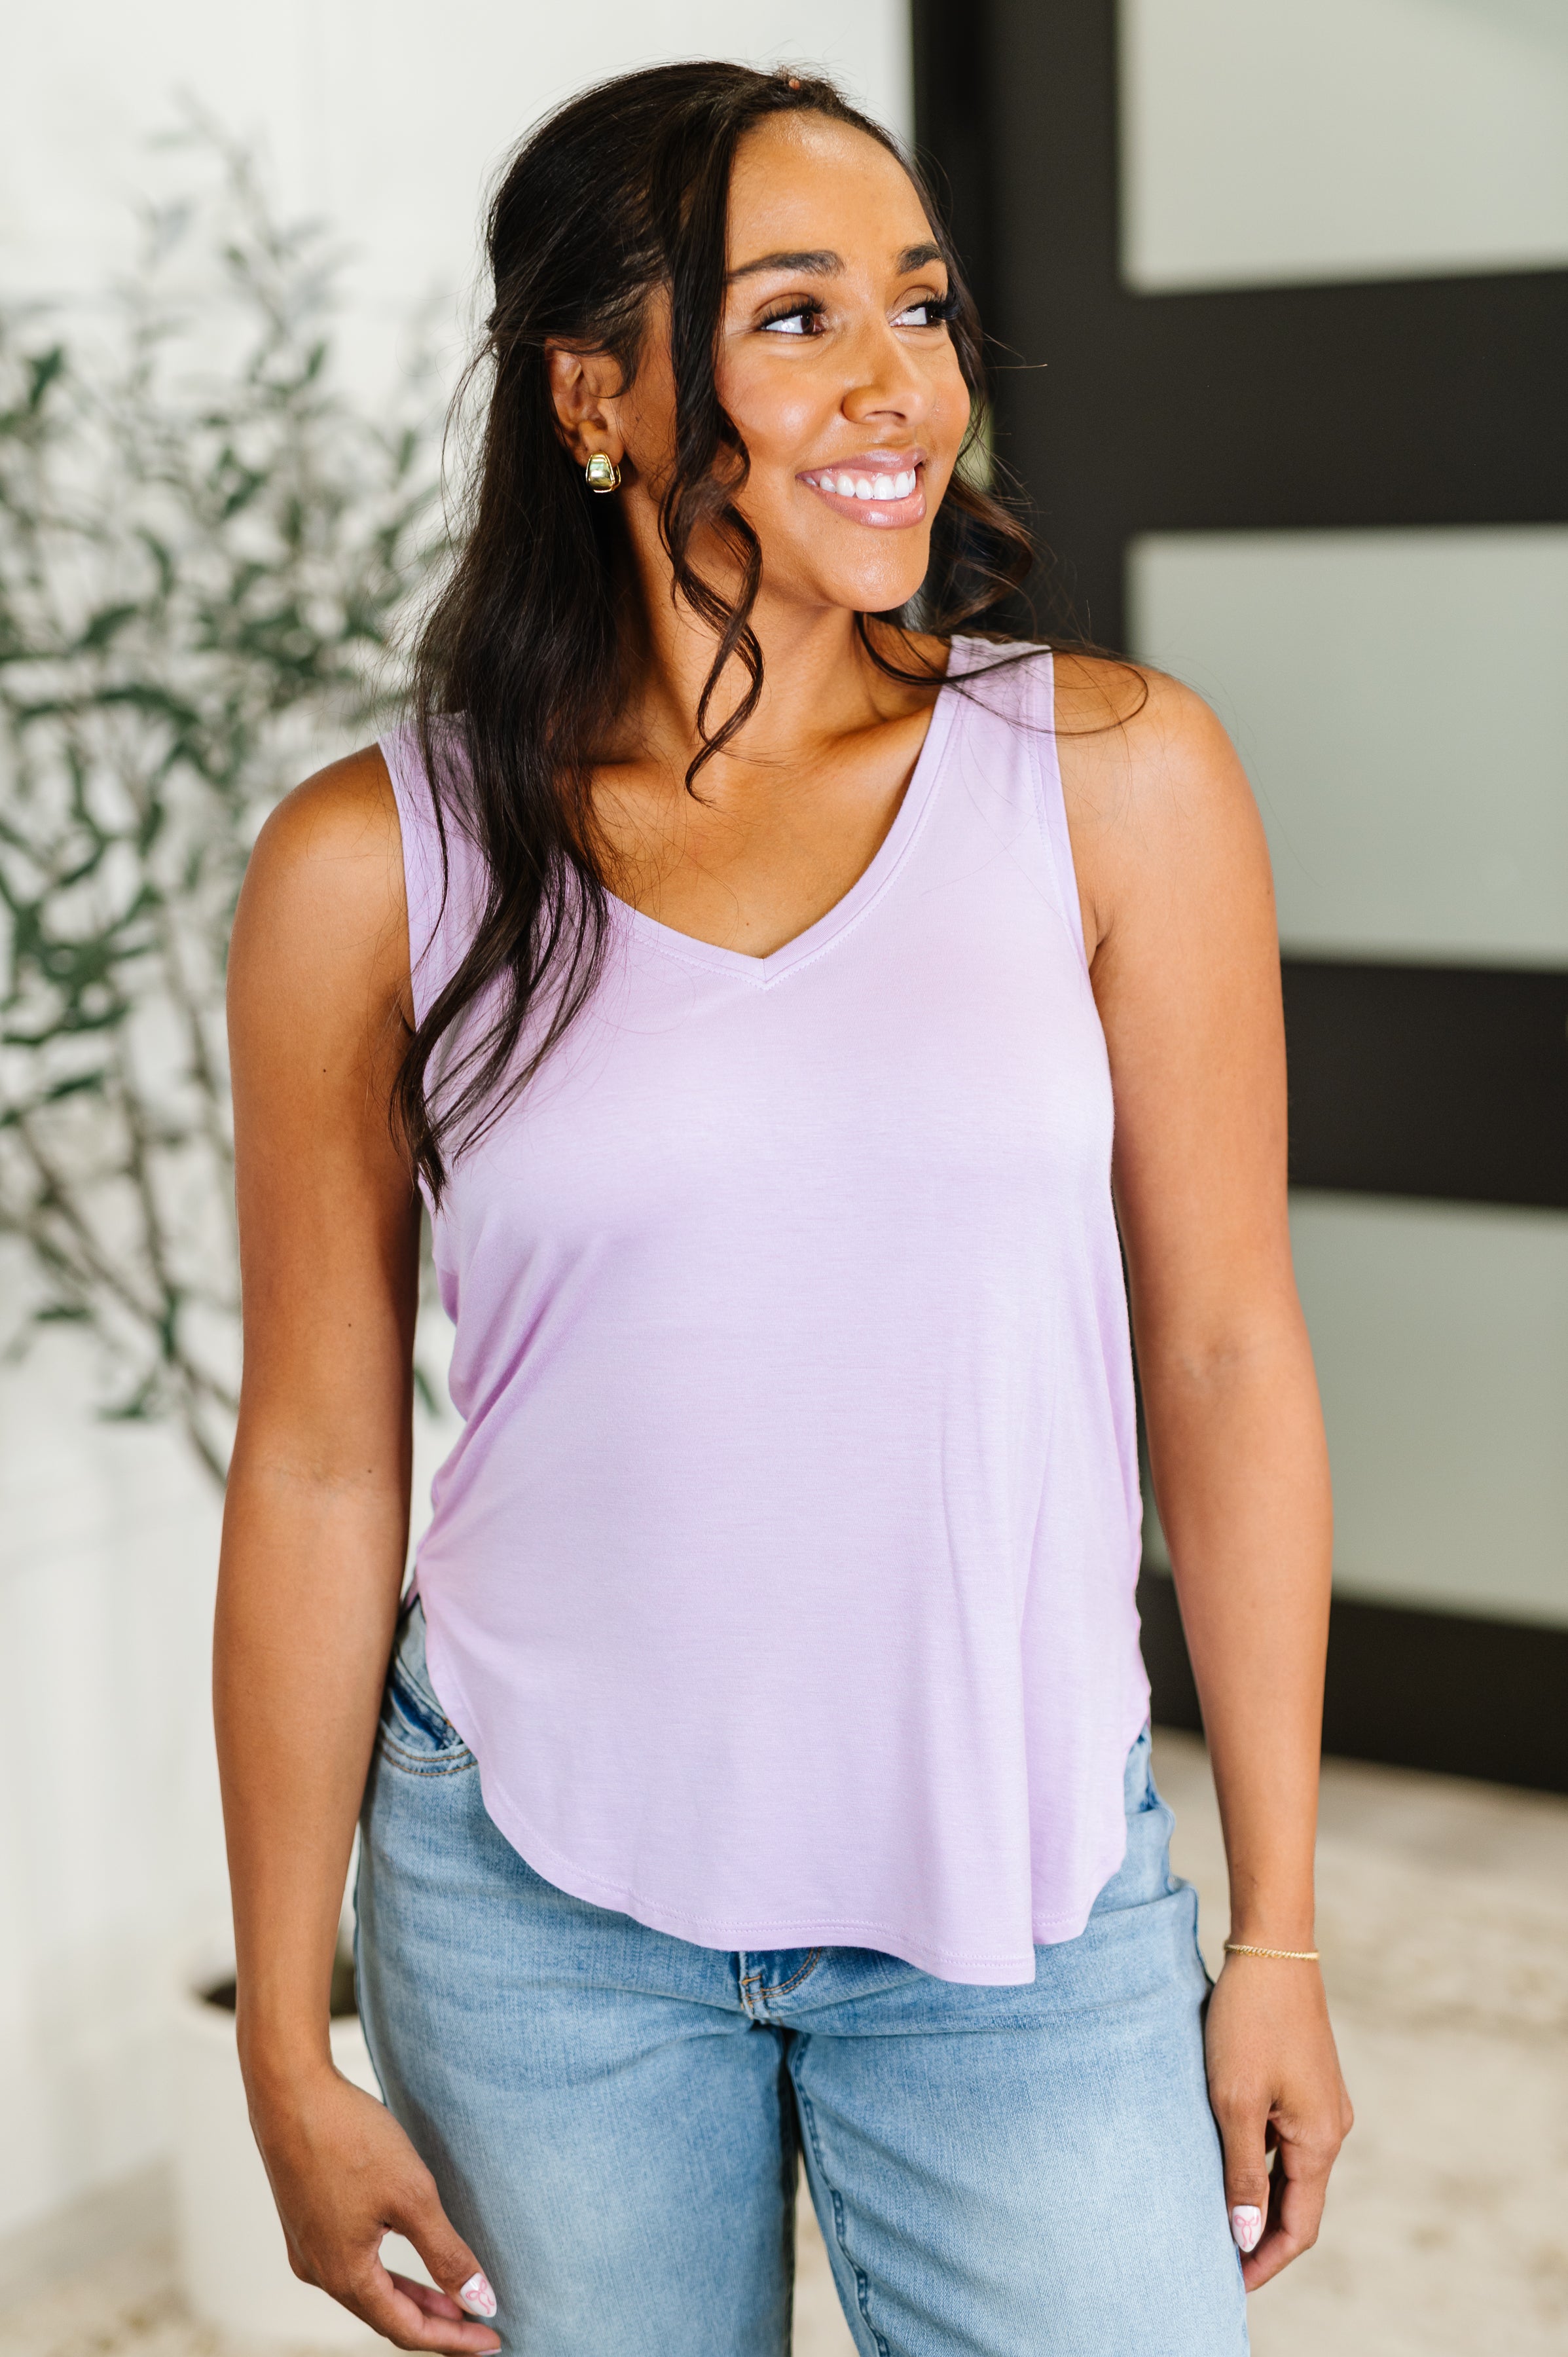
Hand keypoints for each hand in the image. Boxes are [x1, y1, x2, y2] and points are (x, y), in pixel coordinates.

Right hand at [248, 2063, 502, 2351]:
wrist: (290, 2092)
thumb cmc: (349, 2138)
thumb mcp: (412, 2196)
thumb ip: (447, 2254)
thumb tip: (480, 2301)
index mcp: (344, 2275)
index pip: (407, 2329)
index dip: (452, 2340)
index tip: (492, 2339)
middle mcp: (319, 2271)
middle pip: (385, 2315)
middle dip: (434, 2322)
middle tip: (478, 2324)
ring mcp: (307, 2246)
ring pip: (367, 2291)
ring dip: (410, 2297)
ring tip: (452, 2299)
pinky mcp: (305, 2221)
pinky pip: (350, 2265)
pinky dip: (385, 2273)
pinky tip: (406, 2258)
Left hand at [1203, 1953, 1352, 2289]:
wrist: (1271, 1947)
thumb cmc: (1248, 2020)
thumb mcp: (1235, 2101)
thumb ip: (1242, 2172)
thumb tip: (1246, 2236)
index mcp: (1320, 2139)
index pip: (1300, 2225)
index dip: (1266, 2259)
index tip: (1229, 2282)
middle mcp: (1332, 2126)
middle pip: (1299, 2201)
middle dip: (1262, 2234)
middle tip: (1217, 2259)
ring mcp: (1322, 2101)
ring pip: (1290, 2167)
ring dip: (1259, 2194)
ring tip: (1215, 2213)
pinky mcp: (1308, 2079)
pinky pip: (1286, 2135)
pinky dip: (1260, 2158)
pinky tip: (1226, 2158)